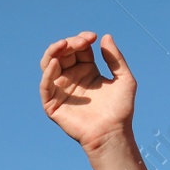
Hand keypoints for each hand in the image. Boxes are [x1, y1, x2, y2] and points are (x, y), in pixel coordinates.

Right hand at [39, 31, 135, 150]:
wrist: (113, 133)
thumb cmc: (120, 110)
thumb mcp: (124, 79)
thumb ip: (115, 58)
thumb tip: (106, 36)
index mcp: (87, 71)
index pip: (78, 49)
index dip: (82, 39)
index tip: (93, 37)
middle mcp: (72, 78)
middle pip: (63, 53)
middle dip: (70, 43)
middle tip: (82, 41)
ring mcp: (61, 90)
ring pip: (48, 65)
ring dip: (53, 52)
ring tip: (63, 44)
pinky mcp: (53, 104)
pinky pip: (45, 86)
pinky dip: (47, 73)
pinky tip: (56, 63)